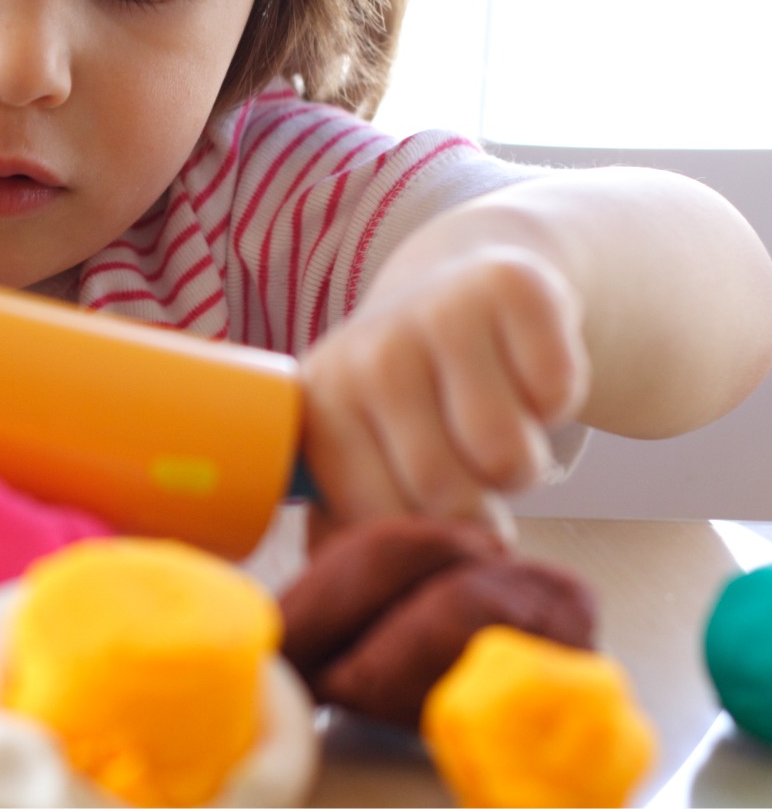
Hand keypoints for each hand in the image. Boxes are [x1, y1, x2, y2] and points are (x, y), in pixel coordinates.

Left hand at [299, 245, 589, 537]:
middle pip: (446, 494)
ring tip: (492, 425)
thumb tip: (353, 596)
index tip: (433, 522)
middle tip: (467, 469)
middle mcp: (370, 353)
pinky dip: (556, 401)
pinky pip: (558, 392)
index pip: (378, 522)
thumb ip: (345, 525)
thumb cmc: (406, 399)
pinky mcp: (509, 286)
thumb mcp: (360, 451)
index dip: (424, 541)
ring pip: (508, 457)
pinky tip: (522, 375)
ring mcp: (436, 312)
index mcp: (323, 406)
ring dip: (520, 463)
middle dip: (477, 507)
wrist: (458, 287)